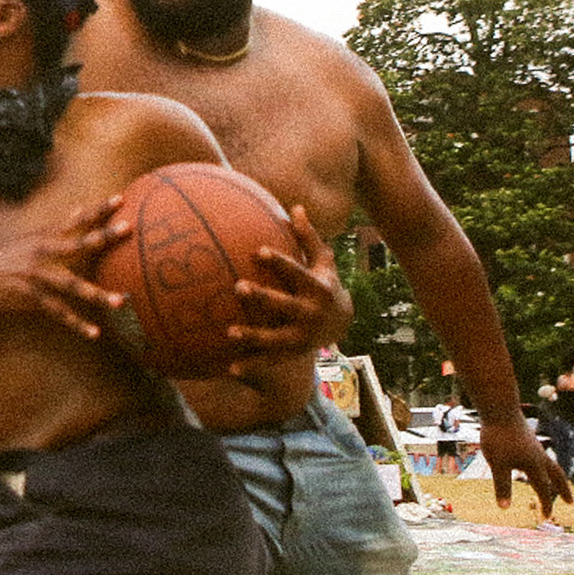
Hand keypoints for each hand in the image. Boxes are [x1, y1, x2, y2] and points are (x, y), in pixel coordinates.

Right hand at [0, 195, 131, 338]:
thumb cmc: (11, 256)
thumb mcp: (35, 237)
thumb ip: (61, 226)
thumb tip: (81, 208)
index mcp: (48, 237)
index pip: (78, 220)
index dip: (99, 209)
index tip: (122, 199)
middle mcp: (45, 252)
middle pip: (80, 243)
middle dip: (104, 237)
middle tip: (128, 229)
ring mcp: (38, 275)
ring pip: (73, 284)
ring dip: (97, 294)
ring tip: (120, 302)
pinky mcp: (32, 296)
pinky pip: (59, 311)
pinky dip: (77, 323)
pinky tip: (94, 333)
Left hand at [224, 204, 350, 369]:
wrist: (343, 322)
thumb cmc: (324, 282)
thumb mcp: (323, 261)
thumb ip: (308, 237)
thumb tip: (296, 206)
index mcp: (317, 288)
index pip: (297, 272)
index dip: (279, 262)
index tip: (258, 250)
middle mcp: (310, 313)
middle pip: (285, 305)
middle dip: (263, 297)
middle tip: (237, 287)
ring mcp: (302, 336)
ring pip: (276, 338)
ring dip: (254, 336)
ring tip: (230, 332)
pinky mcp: (293, 352)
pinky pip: (270, 361)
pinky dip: (253, 366)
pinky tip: (231, 369)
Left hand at [478, 413, 571, 517]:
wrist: (499, 409)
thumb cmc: (498, 437)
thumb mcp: (497, 464)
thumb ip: (502, 486)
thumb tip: (504, 508)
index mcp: (534, 464)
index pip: (543, 488)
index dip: (545, 504)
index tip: (547, 517)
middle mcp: (539, 455)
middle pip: (557, 475)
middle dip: (563, 490)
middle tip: (570, 502)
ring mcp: (534, 446)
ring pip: (550, 464)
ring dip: (555, 477)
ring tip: (556, 483)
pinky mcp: (527, 438)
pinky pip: (541, 456)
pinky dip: (544, 465)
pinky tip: (535, 464)